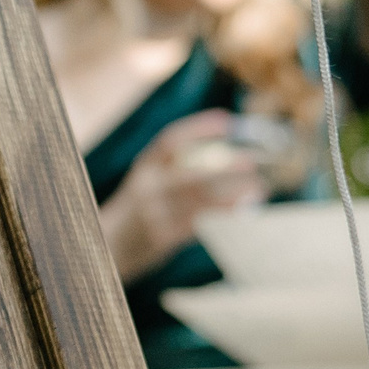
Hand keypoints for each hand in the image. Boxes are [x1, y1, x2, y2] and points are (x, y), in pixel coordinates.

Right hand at [100, 109, 269, 283]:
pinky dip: (222, 215)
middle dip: (224, 168)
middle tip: (251, 161)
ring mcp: (153, 214)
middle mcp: (147, 188)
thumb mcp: (147, 184)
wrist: (110, 247)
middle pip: (191, 175)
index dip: (199, 129)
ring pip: (199, 201)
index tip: (227, 121)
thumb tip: (220, 156)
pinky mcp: (161, 237)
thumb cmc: (137, 212)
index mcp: (143, 168)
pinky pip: (198, 223)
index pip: (170, 141)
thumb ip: (173, 171)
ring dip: (232, 194)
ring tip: (258, 187)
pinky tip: (242, 209)